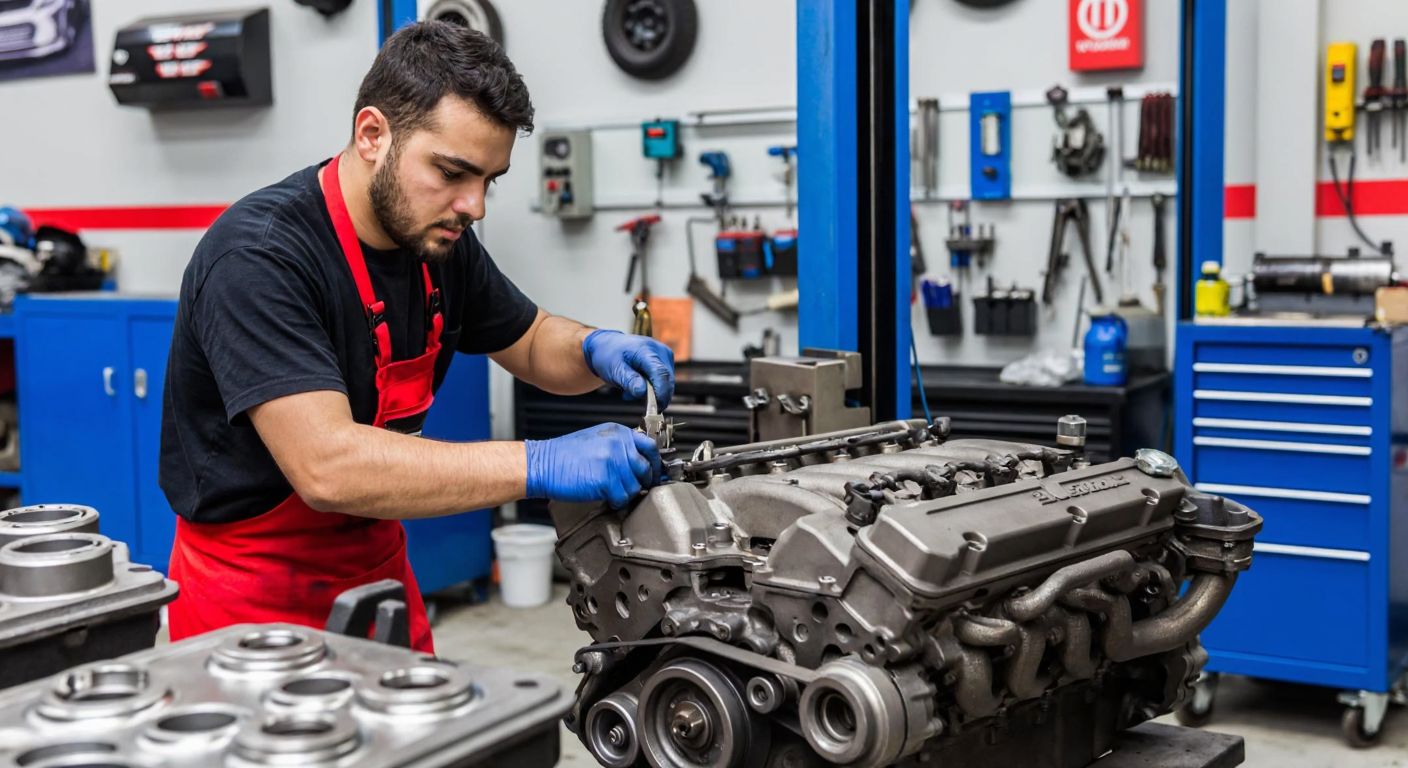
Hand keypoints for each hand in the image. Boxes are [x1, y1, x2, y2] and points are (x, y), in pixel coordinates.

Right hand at [524, 423, 661, 507]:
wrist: (542, 463)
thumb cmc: (564, 455)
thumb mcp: (597, 439)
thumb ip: (620, 446)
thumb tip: (639, 461)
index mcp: (618, 432)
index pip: (650, 446)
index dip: (655, 463)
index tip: (654, 473)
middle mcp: (618, 444)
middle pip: (646, 468)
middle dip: (641, 481)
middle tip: (630, 487)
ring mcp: (613, 461)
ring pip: (636, 486)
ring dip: (625, 493)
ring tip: (611, 491)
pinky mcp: (606, 480)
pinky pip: (622, 497)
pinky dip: (616, 502)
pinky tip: (605, 497)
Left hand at [582, 330, 674, 408]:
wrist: (609, 345)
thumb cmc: (609, 356)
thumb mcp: (614, 369)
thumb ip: (629, 380)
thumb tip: (642, 392)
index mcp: (647, 350)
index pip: (660, 373)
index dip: (660, 393)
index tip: (655, 408)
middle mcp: (660, 351)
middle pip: (667, 380)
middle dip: (655, 396)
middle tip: (635, 401)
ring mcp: (664, 356)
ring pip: (666, 383)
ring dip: (652, 393)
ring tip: (630, 391)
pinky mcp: (665, 362)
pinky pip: (664, 381)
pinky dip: (653, 389)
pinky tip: (637, 386)